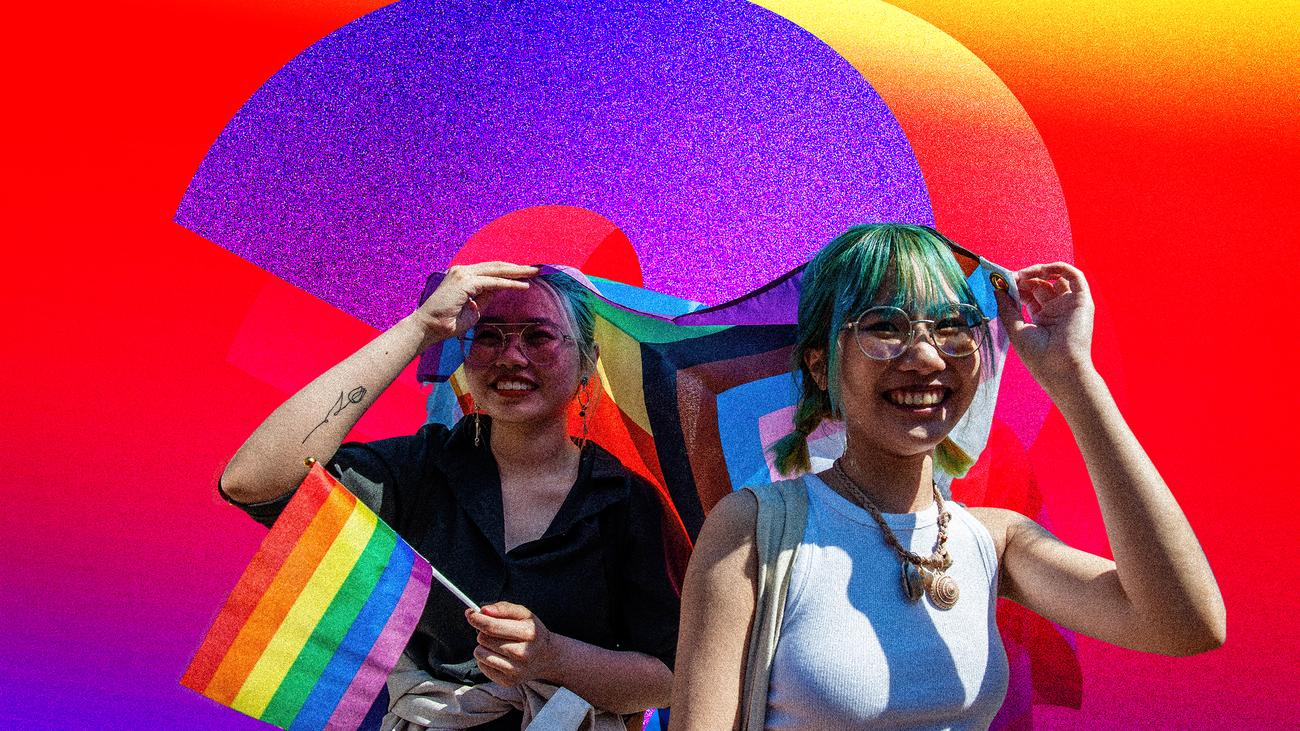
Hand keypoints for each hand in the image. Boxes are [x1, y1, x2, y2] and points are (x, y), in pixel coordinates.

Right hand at [409, 262, 538, 346]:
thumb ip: (485, 296)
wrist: (429, 327)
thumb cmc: (448, 322)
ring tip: (534, 273)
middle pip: (496, 266)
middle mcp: (463, 270)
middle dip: (517, 267)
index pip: (491, 270)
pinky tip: (523, 286)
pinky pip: (493, 282)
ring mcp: (463, 274)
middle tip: (536, 269)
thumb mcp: (473, 308)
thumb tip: (501, 289)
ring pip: (496, 270)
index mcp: (463, 275)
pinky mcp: (465, 282)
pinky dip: (509, 283)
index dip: (509, 271)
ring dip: (517, 272)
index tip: (526, 273)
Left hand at [466, 601, 557, 686]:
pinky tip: (497, 656)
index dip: (477, 619)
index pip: (492, 626)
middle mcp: (523, 654)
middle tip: (493, 632)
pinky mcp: (508, 682)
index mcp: (527, 633)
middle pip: (484, 639)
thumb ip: (503, 608)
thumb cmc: (531, 632)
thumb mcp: (523, 614)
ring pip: (480, 654)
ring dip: (483, 646)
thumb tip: (483, 611)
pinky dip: (485, 659)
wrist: (546, 657)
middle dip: (483, 632)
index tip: (470, 614)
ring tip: (496, 645)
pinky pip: (483, 667)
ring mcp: (515, 670)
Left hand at [996, 262, 1095, 392]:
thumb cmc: (1038, 356)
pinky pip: (1074, 276)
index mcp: (1042, 318)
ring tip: (1022, 276)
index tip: (1000, 283)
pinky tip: (1041, 270)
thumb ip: (1007, 307)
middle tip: (1009, 278)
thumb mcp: (1015, 329)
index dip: (1015, 286)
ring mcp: (1070, 305)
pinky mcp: (1082, 301)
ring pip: (1056, 277)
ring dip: (1038, 272)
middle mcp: (1057, 310)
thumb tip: (997, 289)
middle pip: (1040, 284)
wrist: (1060, 369)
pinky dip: (1058, 268)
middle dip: (1023, 278)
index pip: (1028, 294)